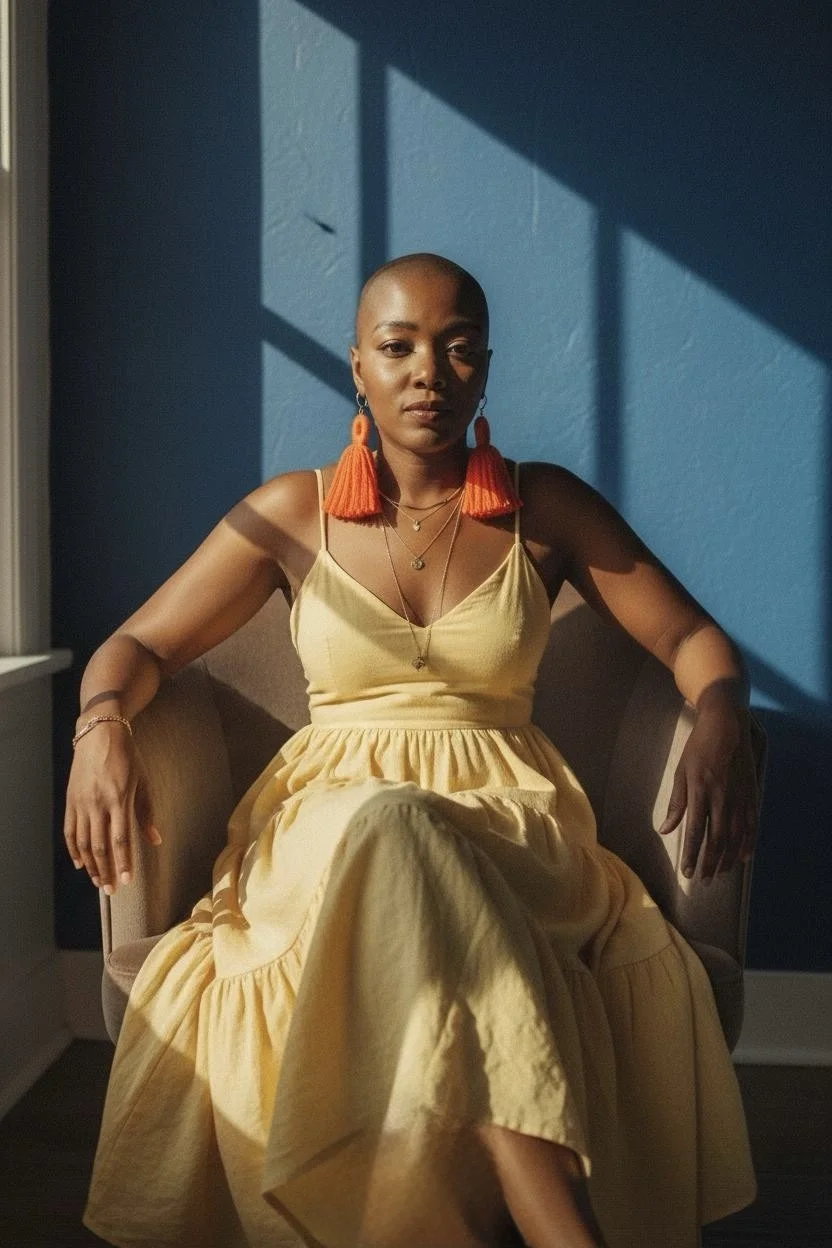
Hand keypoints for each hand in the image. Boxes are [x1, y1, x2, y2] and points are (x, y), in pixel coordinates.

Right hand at [64, 722, 161, 893]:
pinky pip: (69, 830)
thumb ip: (146, 813)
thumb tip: (155, 840)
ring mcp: (81, 801)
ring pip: (83, 841)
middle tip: (111, 890)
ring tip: (97, 881)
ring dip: (90, 864)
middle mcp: (98, 802)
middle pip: (100, 845)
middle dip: (106, 870)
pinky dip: (73, 849)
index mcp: (119, 798)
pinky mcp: (70, 799)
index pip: (121, 839)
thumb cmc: (127, 757)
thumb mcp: (143, 782)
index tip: (126, 881)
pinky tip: (79, 862)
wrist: (100, 733)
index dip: (123, 862)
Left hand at [658, 681, 758, 880]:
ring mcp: (740, 797)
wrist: (727, 725)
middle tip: (704, 881)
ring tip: (720, 874)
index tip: (688, 873)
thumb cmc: (698, 747)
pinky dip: (748, 844)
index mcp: (700, 791)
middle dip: (710, 863)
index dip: (692, 855)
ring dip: (728, 858)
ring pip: (735, 836)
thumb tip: (666, 830)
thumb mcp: (681, 771)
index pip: (696, 831)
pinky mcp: (752, 794)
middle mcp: (722, 797)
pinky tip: (744, 858)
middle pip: (717, 840)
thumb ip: (676, 803)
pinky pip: (751, 825)